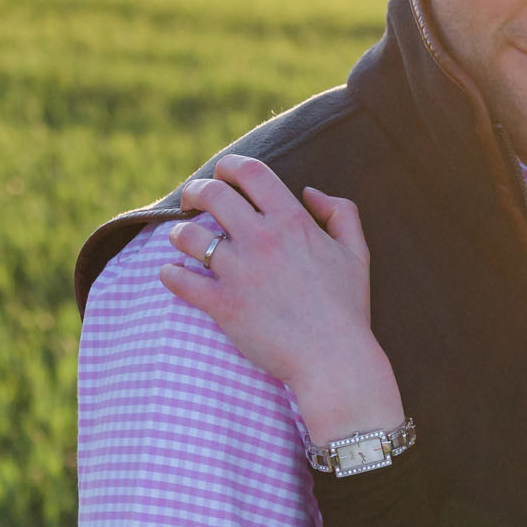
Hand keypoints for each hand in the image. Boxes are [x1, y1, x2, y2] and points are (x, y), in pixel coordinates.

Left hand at [156, 155, 402, 440]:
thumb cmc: (347, 308)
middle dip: (195, 191)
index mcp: (293, 221)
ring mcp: (239, 272)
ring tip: (182, 239)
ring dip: (179, 232)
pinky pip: (179, 280)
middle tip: (192, 200)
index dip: (229, 165)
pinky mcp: (222, 305)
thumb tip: (310, 193)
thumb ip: (341, 213)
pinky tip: (173, 274)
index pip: (250, 172)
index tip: (222, 174)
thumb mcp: (357, 253)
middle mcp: (262, 240)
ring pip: (188, 235)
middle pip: (211, 194)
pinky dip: (170, 274)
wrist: (334, 360)